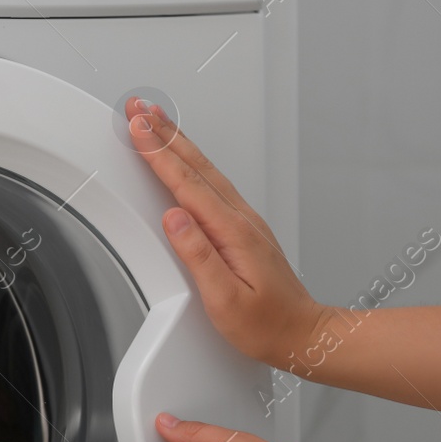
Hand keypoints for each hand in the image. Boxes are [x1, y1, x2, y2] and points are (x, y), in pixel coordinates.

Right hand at [125, 97, 323, 367]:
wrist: (302, 333)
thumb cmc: (266, 324)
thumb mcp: (225, 300)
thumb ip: (198, 256)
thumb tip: (174, 219)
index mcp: (233, 232)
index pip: (187, 183)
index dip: (159, 153)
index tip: (137, 128)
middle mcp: (241, 218)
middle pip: (197, 165)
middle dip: (165, 133)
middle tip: (140, 108)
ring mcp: (244, 220)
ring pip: (205, 169)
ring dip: (178, 142)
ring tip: (156, 121)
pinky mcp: (243, 227)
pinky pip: (212, 183)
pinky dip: (192, 163)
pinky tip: (184, 159)